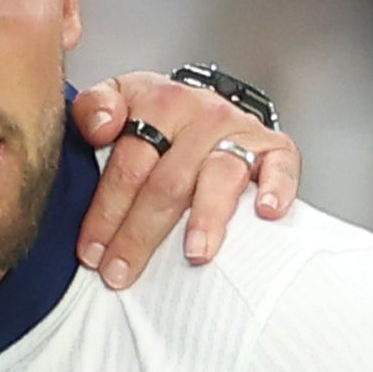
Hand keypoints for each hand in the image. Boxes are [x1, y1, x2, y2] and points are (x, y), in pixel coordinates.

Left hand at [69, 71, 301, 287]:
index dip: (106, 213)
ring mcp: (239, 131)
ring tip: (194, 253)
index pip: (128, 166)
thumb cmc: (155, 116)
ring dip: (206, 217)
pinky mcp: (274, 147)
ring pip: (219, 177)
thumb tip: (101, 125)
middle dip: (140, 233)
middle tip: (122, 272)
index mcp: (157, 102)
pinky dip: (276, 188)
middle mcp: (201, 115)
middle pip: (168, 182)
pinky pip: (281, 166)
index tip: (91, 253)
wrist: (204, 106)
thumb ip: (94, 109)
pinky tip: (266, 212)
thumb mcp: (116, 100)